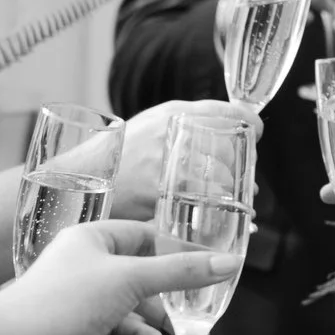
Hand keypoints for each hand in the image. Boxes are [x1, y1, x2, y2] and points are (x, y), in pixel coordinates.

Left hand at [0, 218, 239, 334]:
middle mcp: (81, 273)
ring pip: (123, 321)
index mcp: (89, 243)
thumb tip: (227, 263)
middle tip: (174, 319)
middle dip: (156, 306)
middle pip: (134, 286)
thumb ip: (182, 272)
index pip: (139, 238)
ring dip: (141, 333)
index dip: (169, 253)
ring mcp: (75, 311)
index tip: (199, 269)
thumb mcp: (132, 278)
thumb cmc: (67, 300)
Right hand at [107, 98, 261, 221]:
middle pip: (232, 149)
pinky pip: (204, 204)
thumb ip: (185, 126)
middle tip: (247, 183)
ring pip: (223, 178)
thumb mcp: (152, 127)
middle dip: (245, 169)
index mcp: (173, 114)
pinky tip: (228, 223)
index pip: (227, 111)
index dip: (250, 124)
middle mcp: (172, 133)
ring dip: (239, 196)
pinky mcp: (161, 194)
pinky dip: (223, 217)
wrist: (79, 179)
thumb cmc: (118, 157)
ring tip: (241, 206)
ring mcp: (167, 163)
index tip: (255, 135)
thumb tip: (229, 136)